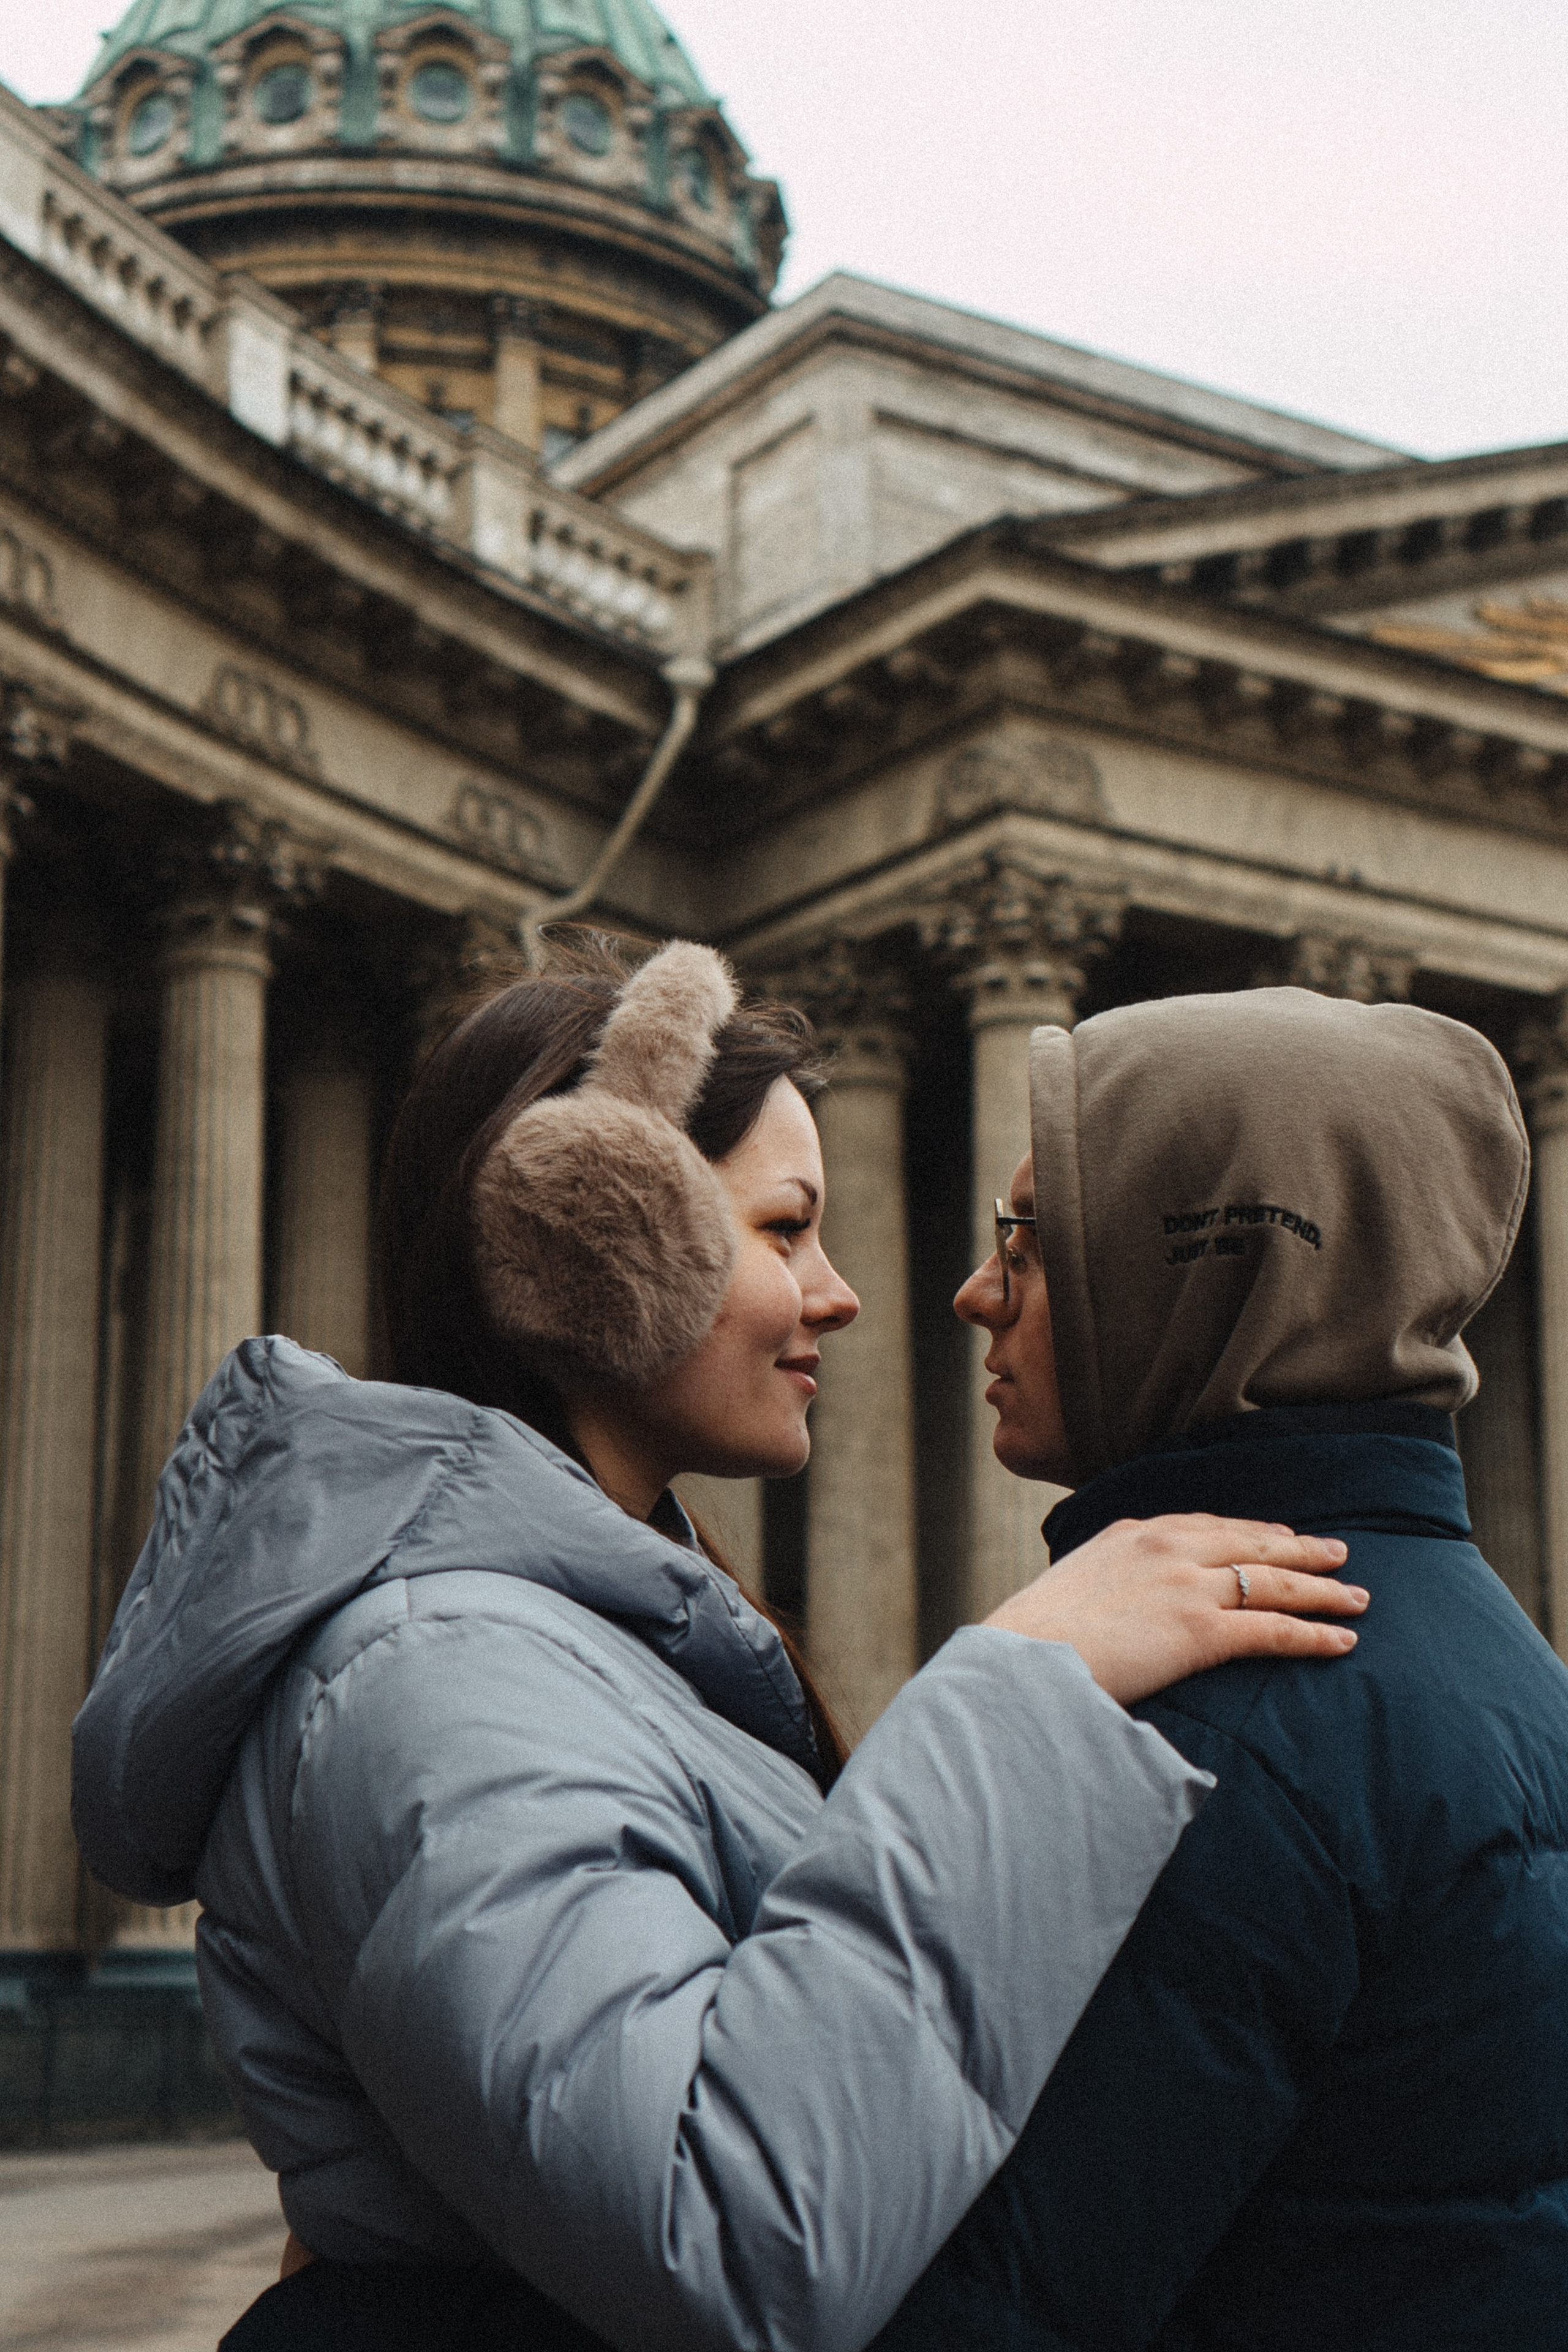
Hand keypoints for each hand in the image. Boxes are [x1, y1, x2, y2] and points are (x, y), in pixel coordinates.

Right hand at [983, 1515, 1364, 1706]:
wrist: (1023, 1661)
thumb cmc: (1036, 1639)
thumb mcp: (1074, 1587)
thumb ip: (1110, 1584)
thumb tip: (1122, 1608)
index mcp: (1133, 1533)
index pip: (1208, 1525)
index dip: (1253, 1531)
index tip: (1280, 1536)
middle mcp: (1167, 1548)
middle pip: (1252, 1543)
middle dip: (1301, 1549)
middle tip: (1339, 1554)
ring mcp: (1186, 1585)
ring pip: (1273, 1582)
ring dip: (1321, 1590)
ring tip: (1357, 1599)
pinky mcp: (1200, 1630)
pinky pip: (1272, 1629)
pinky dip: (1313, 1634)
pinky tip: (1341, 1641)